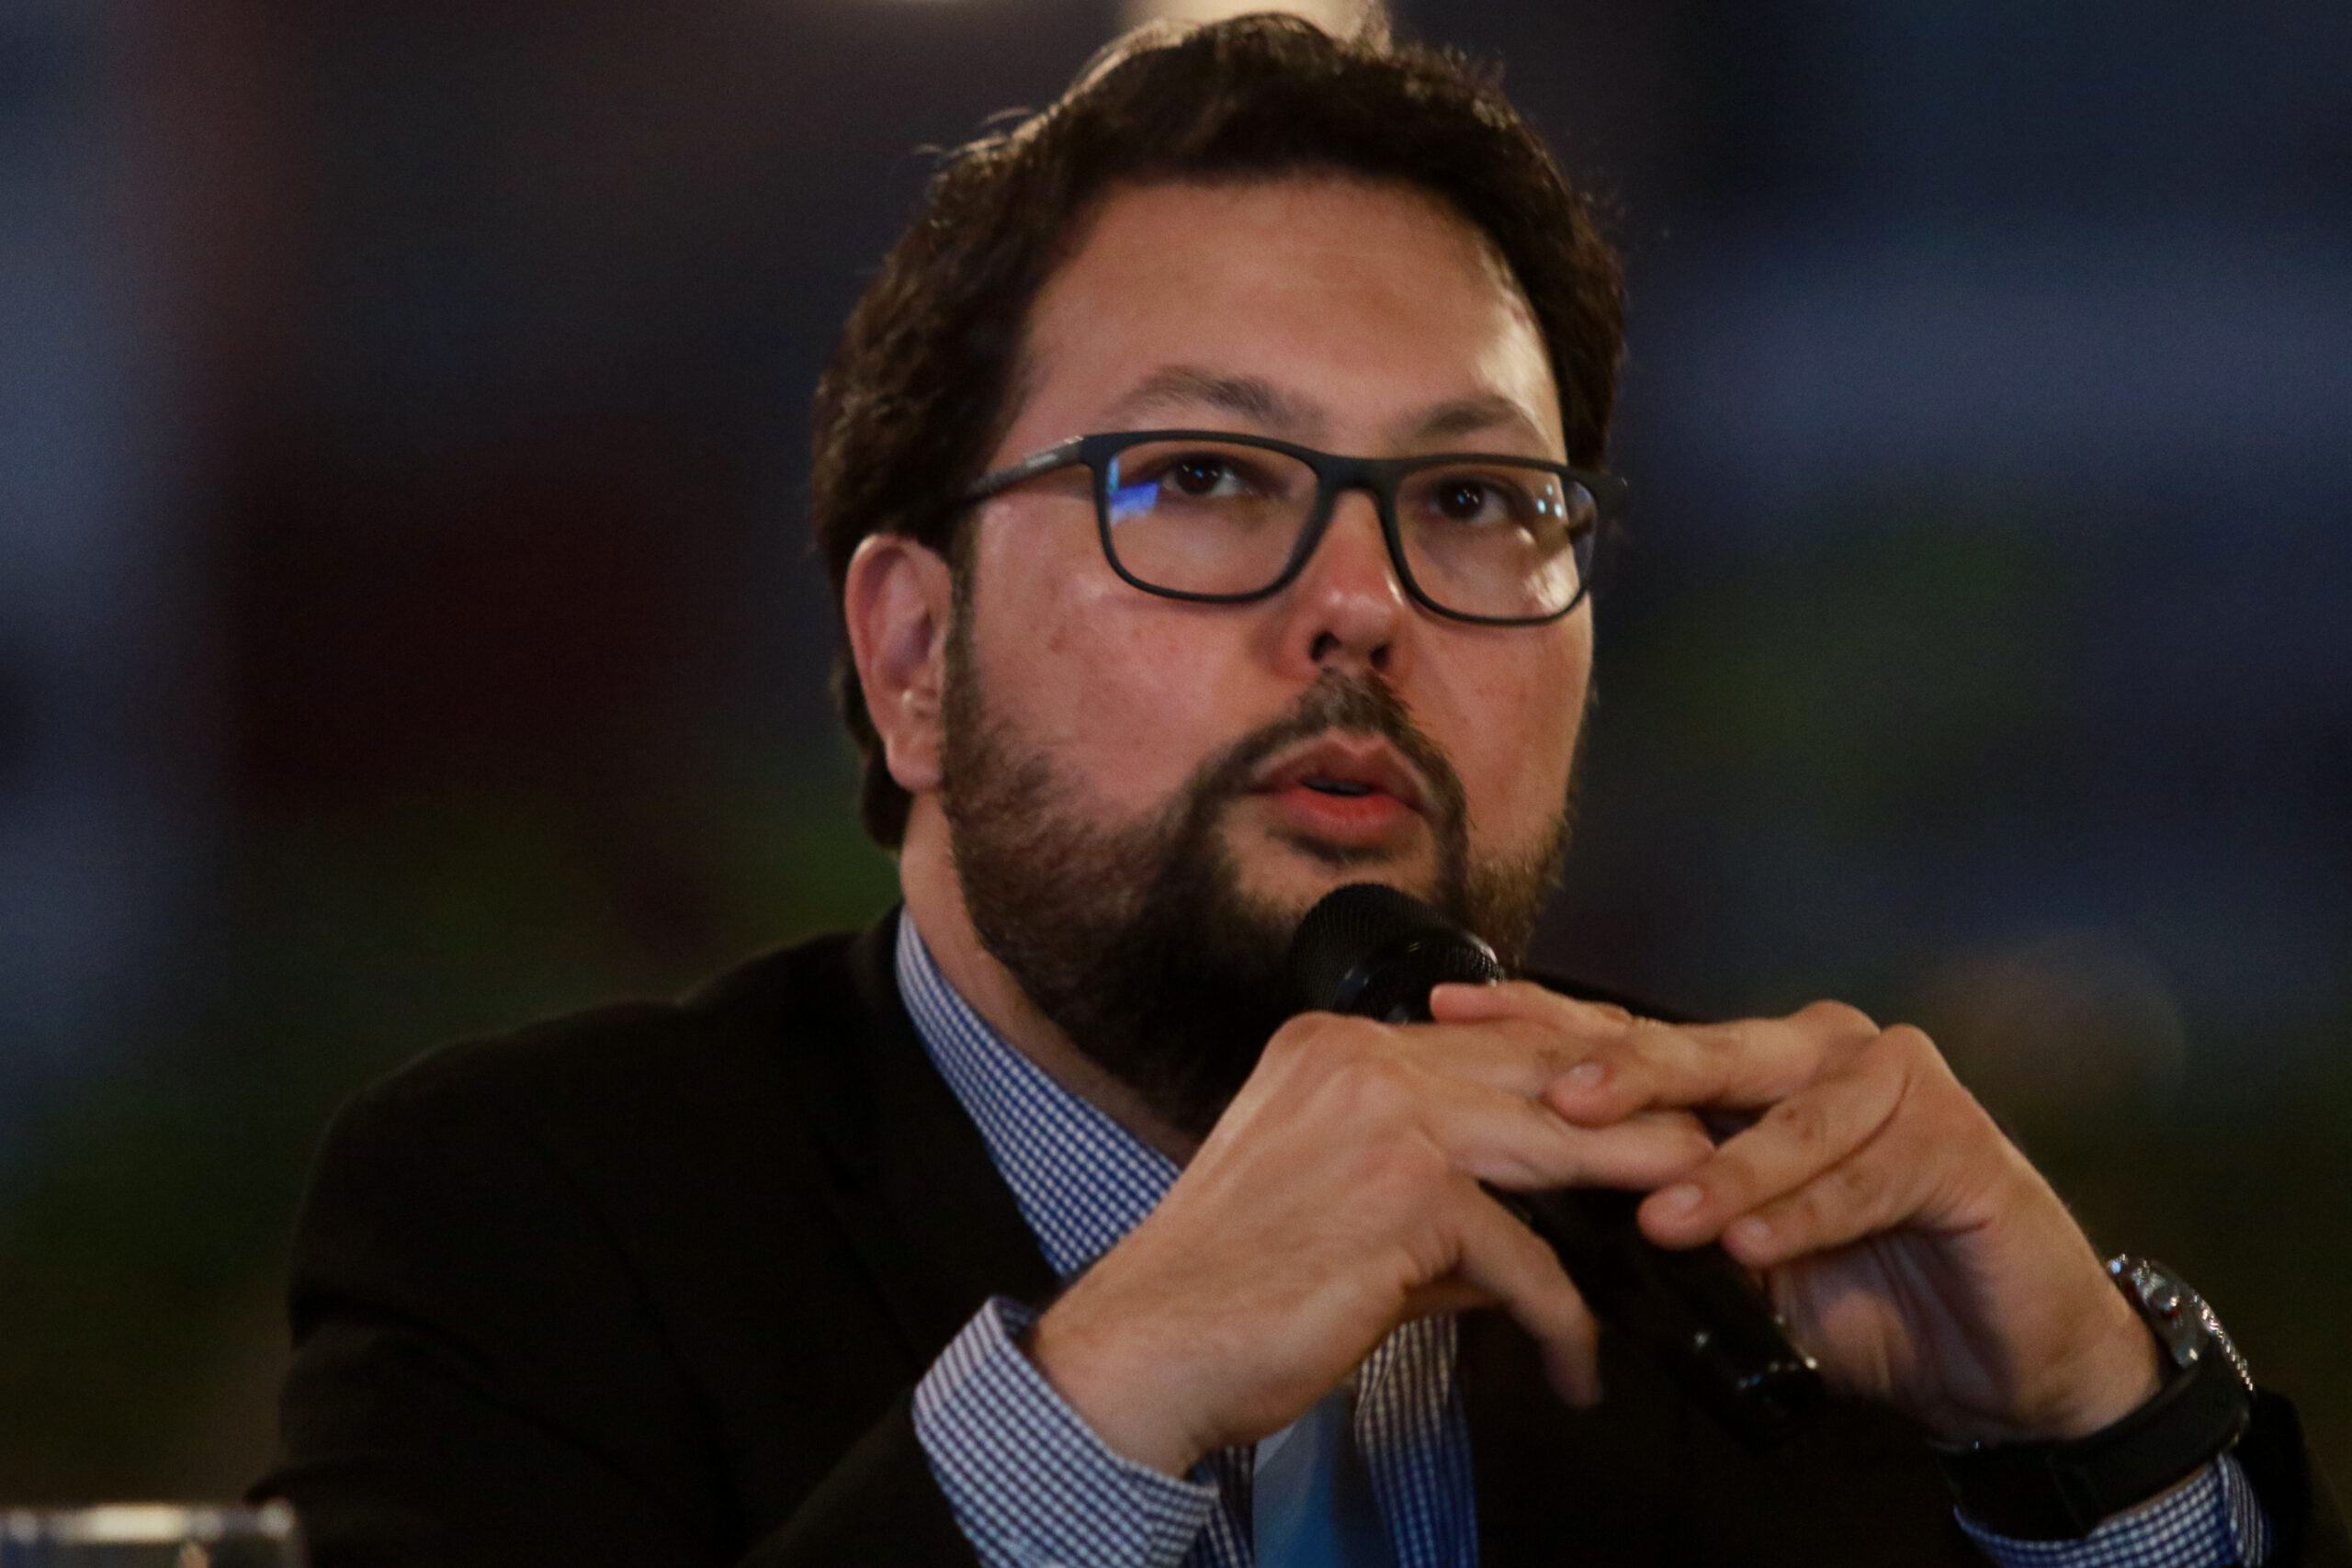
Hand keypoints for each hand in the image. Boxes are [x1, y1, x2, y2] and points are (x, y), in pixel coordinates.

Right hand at [1024, 1007, 1715, 1474]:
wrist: (1151, 1343)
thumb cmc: (1231, 1282)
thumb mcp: (1333, 1194)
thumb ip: (1431, 1186)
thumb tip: (1524, 1229)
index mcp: (1334, 1044)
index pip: (1495, 1035)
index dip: (1583, 1064)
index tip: (1645, 1094)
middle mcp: (1360, 1060)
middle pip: (1544, 1071)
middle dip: (1638, 1111)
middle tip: (1710, 1150)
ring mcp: (1384, 1120)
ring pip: (1559, 1142)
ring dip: (1642, 1189)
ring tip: (1696, 1226)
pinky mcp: (1406, 1200)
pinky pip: (1525, 1260)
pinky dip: (1563, 1322)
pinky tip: (1575, 1366)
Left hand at [1430, 983, 2161, 1444]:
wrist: (2001, 1355)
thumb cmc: (1861, 1288)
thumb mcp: (1735, 1244)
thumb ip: (1657, 1201)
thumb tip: (1531, 1192)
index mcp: (1756, 1061)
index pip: (1633, 1027)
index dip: (1541, 1020)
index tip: (1448, 1012)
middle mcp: (1822, 1050)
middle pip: (1704, 1052)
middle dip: (1622, 1072)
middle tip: (1558, 1102)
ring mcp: (1898, 1085)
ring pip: (1788, 1122)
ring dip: (1722, 1174)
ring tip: (1662, 1218)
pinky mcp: (1959, 1145)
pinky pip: (1866, 1178)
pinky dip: (1808, 1215)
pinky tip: (1757, 1247)